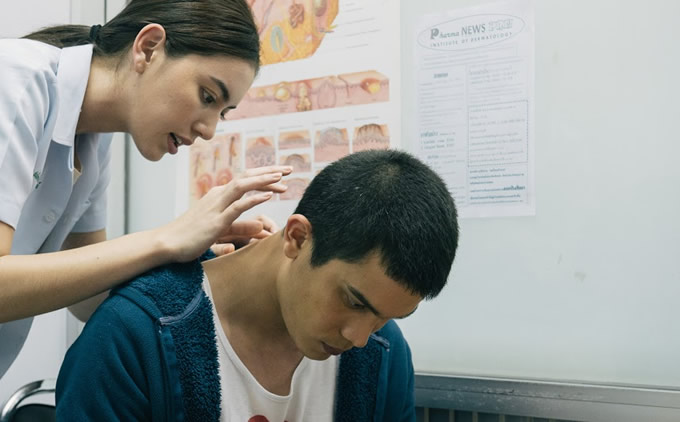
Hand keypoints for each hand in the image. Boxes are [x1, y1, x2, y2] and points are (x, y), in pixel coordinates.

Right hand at [157, 166, 291, 261]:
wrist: (166, 243)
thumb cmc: (190, 237)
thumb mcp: (220, 228)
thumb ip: (240, 225)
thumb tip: (260, 225)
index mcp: (219, 195)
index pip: (246, 179)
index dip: (265, 175)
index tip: (283, 175)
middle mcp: (218, 195)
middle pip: (247, 177)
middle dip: (270, 172)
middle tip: (290, 169)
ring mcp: (216, 206)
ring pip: (243, 186)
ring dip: (264, 180)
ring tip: (282, 178)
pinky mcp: (216, 221)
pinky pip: (237, 206)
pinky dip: (253, 198)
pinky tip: (268, 196)